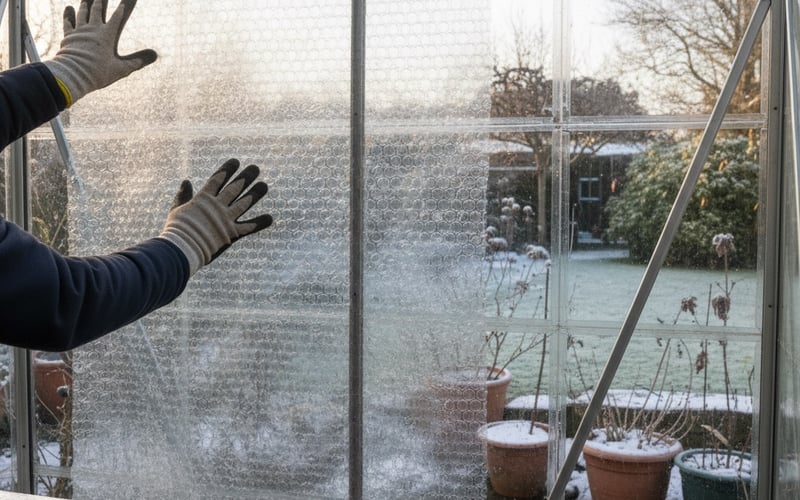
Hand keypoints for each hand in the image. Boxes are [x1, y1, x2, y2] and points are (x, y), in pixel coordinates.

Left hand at [44, 0, 156, 106]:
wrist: (75, 74)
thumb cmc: (99, 72)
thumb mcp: (122, 69)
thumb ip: (138, 61)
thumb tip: (155, 55)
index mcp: (108, 34)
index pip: (118, 17)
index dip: (122, 7)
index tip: (124, 1)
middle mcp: (93, 29)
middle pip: (97, 9)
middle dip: (101, 1)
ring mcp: (80, 31)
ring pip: (82, 13)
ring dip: (85, 4)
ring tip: (87, 0)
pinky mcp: (68, 36)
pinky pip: (68, 22)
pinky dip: (68, 15)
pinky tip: (68, 9)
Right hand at [160, 159, 273, 275]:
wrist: (182, 248)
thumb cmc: (177, 230)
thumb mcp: (177, 209)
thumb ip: (183, 195)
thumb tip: (186, 181)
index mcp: (203, 199)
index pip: (217, 179)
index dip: (227, 170)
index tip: (236, 161)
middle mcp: (217, 206)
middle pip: (235, 188)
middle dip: (246, 177)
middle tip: (256, 168)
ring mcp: (226, 219)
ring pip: (244, 203)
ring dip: (255, 194)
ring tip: (264, 186)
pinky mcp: (232, 234)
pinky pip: (249, 227)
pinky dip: (259, 223)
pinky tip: (270, 218)